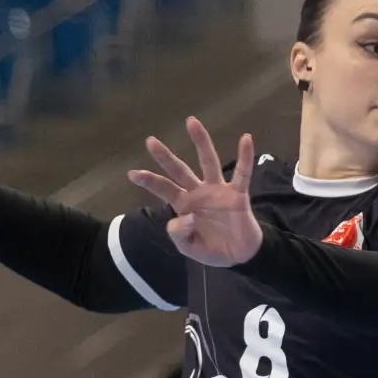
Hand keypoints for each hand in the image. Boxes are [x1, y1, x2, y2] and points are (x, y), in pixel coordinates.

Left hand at [127, 117, 260, 267]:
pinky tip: (246, 139)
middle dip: (165, 157)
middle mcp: (198, 192)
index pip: (164, 189)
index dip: (149, 181)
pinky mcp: (237, 194)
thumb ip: (180, 235)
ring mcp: (218, 190)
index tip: (132, 173)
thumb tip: (185, 217)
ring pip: (208, 162)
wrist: (240, 256)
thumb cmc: (213, 249)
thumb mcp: (189, 248)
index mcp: (184, 206)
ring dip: (201, 142)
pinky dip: (245, 156)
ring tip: (191, 122)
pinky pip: (242, 173)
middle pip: (180, 170)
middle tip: (150, 141)